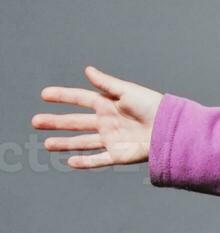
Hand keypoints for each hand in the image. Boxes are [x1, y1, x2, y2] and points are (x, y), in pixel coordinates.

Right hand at [33, 66, 161, 167]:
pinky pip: (98, 159)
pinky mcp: (120, 155)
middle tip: (35, 121)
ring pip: (83, 142)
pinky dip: (85, 161)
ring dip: (65, 143)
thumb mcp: (128, 91)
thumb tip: (87, 70)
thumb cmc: (154, 106)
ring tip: (46, 144)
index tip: (44, 94)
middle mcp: (107, 122)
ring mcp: (112, 139)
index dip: (63, 96)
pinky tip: (70, 161)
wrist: (171, 129)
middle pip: (76, 122)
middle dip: (56, 122)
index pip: (81, 99)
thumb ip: (106, 83)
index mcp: (109, 104)